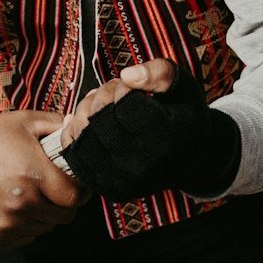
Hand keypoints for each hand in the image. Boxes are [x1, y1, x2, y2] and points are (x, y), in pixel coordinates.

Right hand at [0, 111, 86, 247]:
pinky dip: (24, 226)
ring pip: (44, 228)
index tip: (75, 182)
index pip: (76, 197)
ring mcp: (6, 224)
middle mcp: (21, 203)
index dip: (81, 190)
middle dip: (63, 202)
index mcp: (33, 174)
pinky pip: (24, 238)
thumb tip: (80, 127)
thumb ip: (56, 123)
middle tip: (50, 187)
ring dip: (43, 215)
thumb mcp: (21, 121)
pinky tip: (10, 205)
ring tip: (27, 193)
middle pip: (63, 216)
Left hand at [60, 62, 241, 200]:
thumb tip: (127, 75)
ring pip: (84, 139)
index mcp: (170, 139)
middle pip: (102, 122)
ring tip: (101, 105)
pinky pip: (76, 158)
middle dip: (102, 96)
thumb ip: (160, 72)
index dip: (121, 88)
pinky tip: (86, 121)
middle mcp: (148, 167)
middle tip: (112, 90)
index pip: (126, 106)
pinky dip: (74, 134)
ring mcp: (127, 182)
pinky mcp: (110, 190)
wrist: (188, 158)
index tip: (129, 85)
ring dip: (85, 112)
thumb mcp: (183, 86)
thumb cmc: (182, 114)